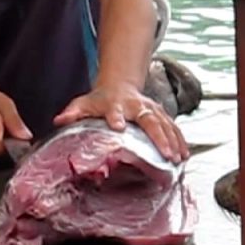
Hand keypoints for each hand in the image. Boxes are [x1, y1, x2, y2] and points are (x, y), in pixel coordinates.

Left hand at [53, 81, 189, 163]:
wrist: (120, 86)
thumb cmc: (100, 101)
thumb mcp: (84, 104)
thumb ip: (73, 113)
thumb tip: (59, 120)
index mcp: (115, 104)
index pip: (114, 111)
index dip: (116, 117)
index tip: (118, 127)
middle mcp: (136, 106)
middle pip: (149, 120)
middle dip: (159, 137)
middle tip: (166, 153)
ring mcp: (151, 109)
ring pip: (165, 124)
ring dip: (173, 141)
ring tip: (178, 157)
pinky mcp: (161, 114)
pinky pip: (172, 127)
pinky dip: (180, 140)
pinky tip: (185, 154)